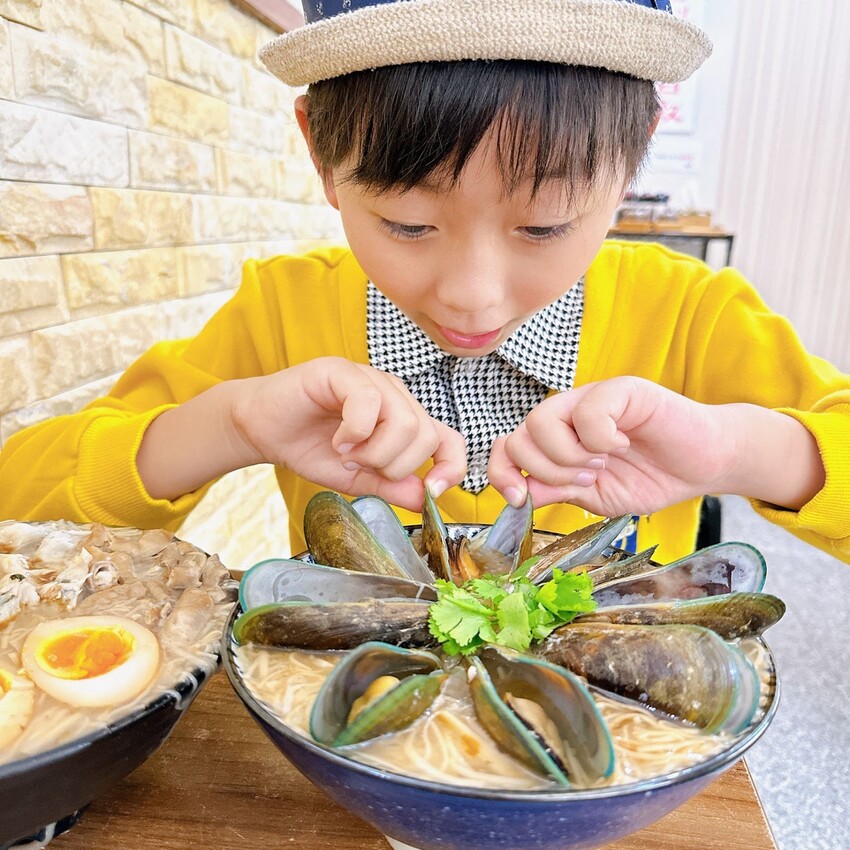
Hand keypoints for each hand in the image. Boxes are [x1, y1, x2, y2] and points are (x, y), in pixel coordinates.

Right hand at [231, 358, 466, 510]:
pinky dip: (354, 432)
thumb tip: (425, 498)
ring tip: (345, 452)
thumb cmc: (309, 447)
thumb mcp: (356, 478)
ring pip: (403, 421)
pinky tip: (337, 439)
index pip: (449, 439)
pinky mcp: (343, 371)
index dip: (451, 466)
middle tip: (359, 465)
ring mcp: (371, 380)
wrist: (262, 430)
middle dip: (392, 465)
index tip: (432, 491)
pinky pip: (368, 403)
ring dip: (373, 451)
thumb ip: (391, 486)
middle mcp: (394, 395)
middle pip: (424, 436)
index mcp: (403, 418)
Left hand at [488, 377, 739, 515]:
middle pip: (518, 438)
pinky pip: (587, 412)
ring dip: (569, 457)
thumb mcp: (593, 497)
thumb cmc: (650, 477)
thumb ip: (555, 492)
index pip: (506, 446)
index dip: (502, 473)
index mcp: (555, 439)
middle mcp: (566, 414)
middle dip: (547, 473)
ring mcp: (590, 398)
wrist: (702, 465)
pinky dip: (602, 439)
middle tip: (586, 479)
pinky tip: (622, 442)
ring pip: (541, 421)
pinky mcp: (620, 389)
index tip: (519, 499)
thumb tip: (518, 496)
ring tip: (602, 463)